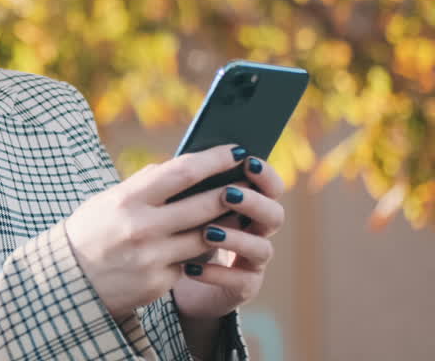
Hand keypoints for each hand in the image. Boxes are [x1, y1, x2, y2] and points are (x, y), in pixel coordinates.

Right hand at [63, 145, 254, 318]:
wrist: (70, 279)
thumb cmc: (93, 230)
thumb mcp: (109, 200)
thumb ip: (144, 185)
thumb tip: (181, 168)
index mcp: (127, 199)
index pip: (181, 172)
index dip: (213, 160)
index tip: (234, 152)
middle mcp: (141, 227)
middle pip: (204, 205)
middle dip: (232, 192)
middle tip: (248, 183)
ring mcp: (152, 257)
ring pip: (206, 237)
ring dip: (226, 224)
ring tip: (238, 213)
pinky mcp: (159, 282)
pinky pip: (191, 264)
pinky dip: (200, 253)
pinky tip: (208, 245)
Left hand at [171, 154, 284, 321]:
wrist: (171, 275)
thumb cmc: (178, 228)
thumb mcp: (181, 203)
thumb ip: (190, 185)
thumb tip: (184, 158)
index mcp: (247, 205)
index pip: (269, 187)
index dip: (264, 175)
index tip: (246, 161)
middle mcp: (257, 231)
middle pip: (274, 215)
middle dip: (253, 202)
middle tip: (227, 194)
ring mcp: (252, 261)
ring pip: (262, 248)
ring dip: (236, 238)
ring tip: (207, 232)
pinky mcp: (243, 287)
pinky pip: (239, 281)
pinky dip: (216, 273)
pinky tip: (190, 268)